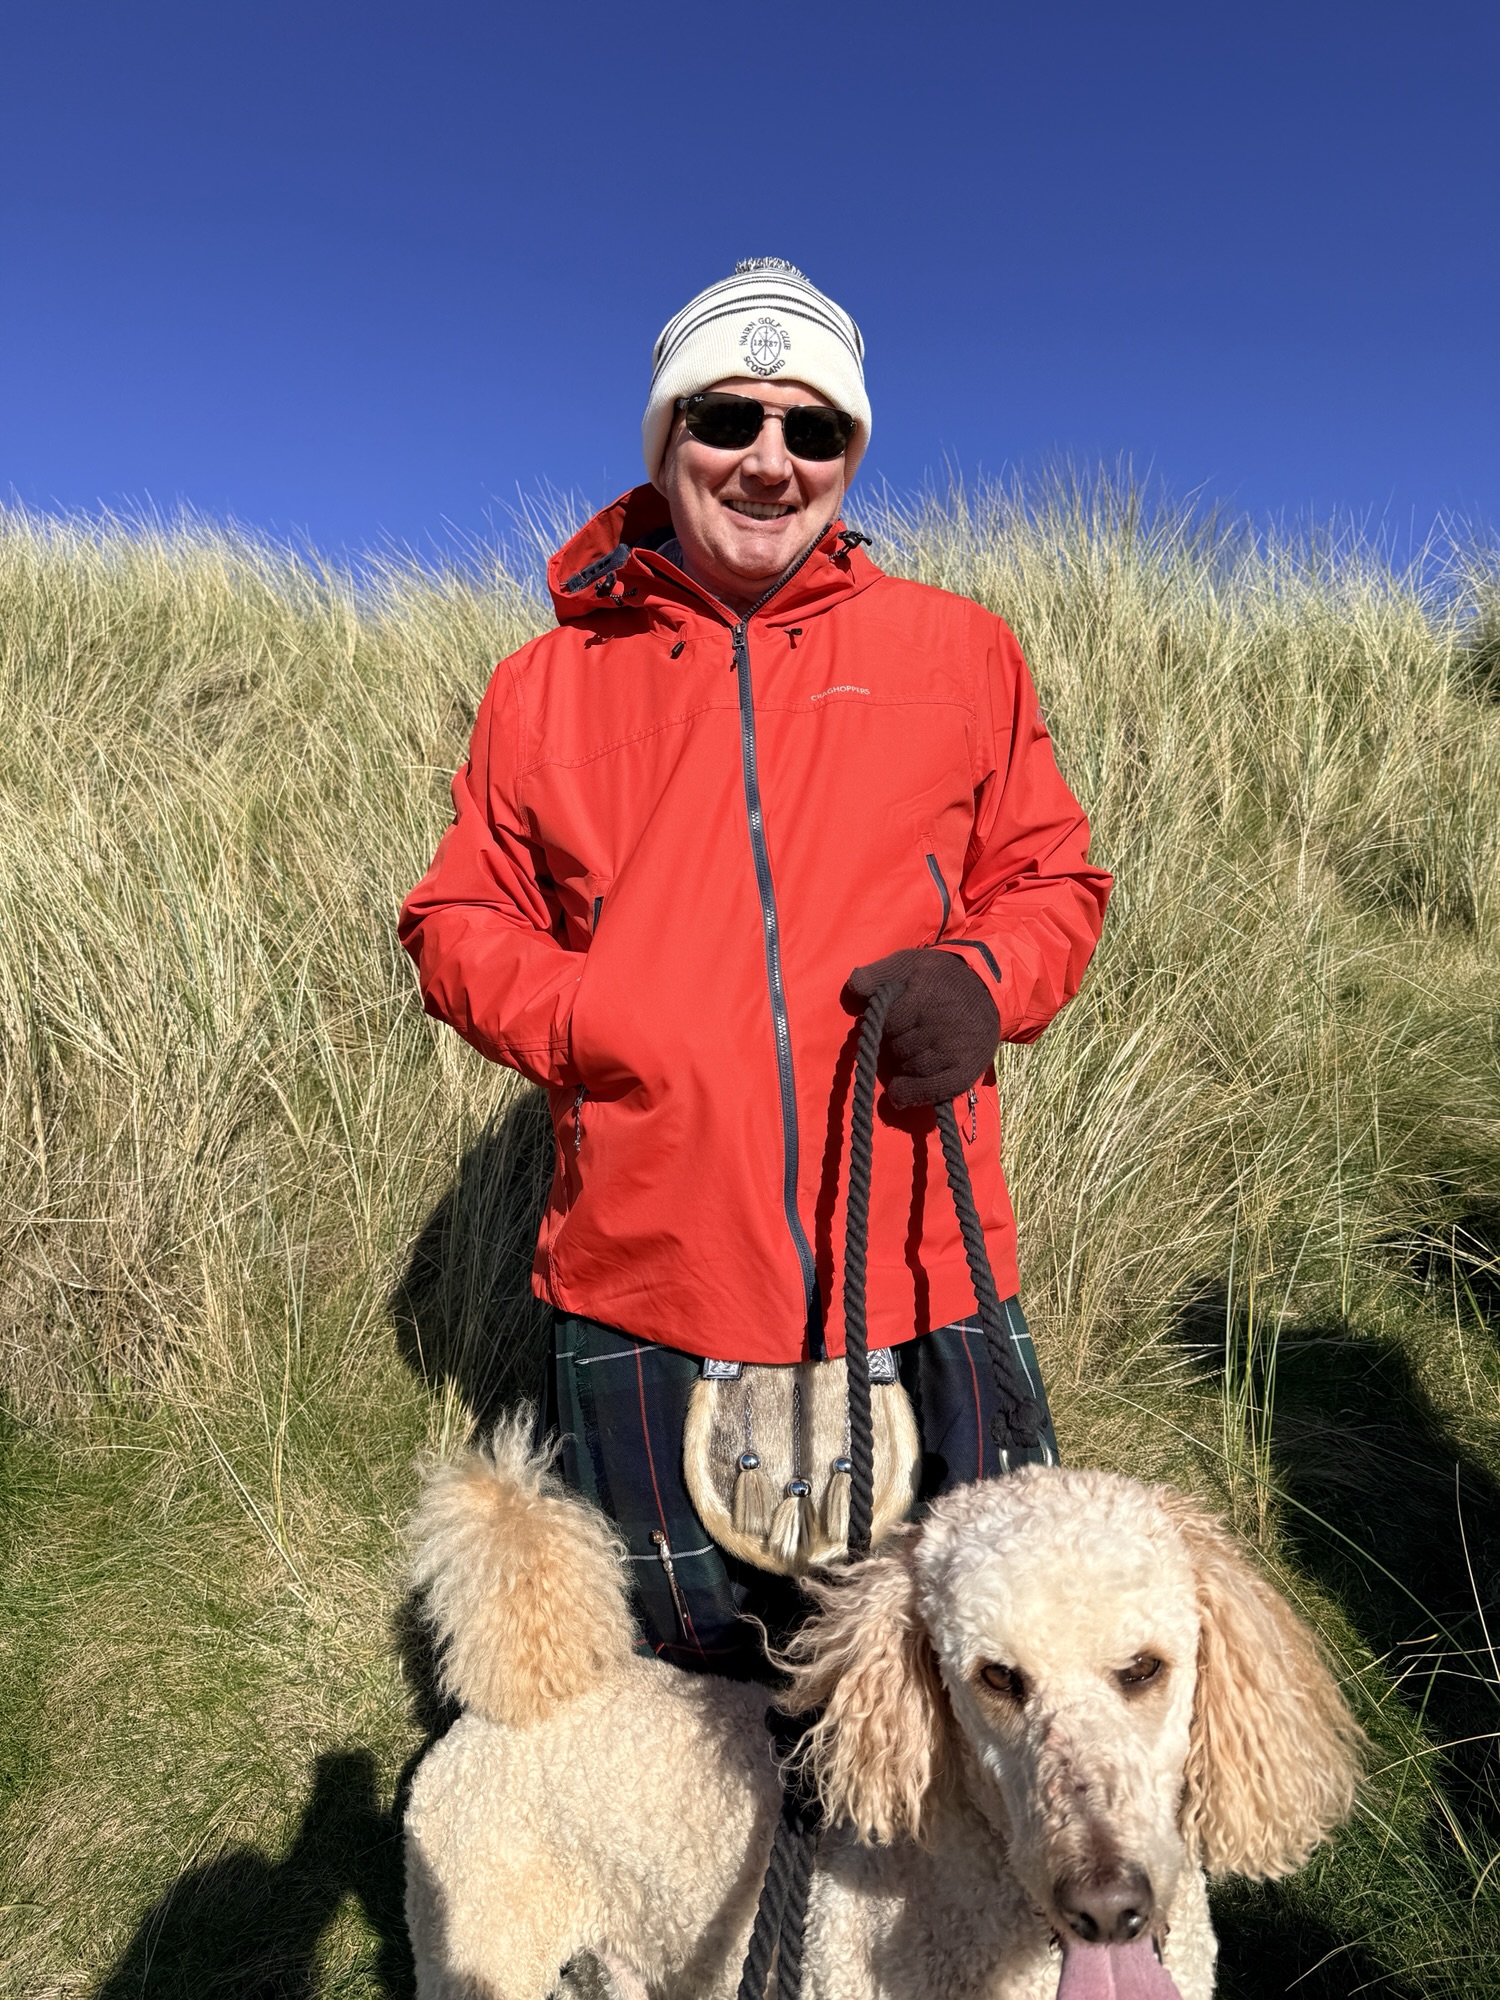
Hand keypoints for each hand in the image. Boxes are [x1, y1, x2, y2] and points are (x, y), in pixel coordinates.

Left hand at [847, 948, 999, 1108]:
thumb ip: (876, 974)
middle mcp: (944, 1024)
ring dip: (905, 1065)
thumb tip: (854, 989)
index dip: (887, 1022)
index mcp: (928, 994)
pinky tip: (900, 1092)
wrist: (987, 989)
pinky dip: (912, 1093)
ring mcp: (956, 1050)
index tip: (897, 1018)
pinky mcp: (965, 1071)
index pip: (889, 1022)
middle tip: (909, 1034)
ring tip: (915, 1051)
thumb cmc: (939, 977)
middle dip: (897, 1043)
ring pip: (911, 1069)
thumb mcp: (907, 963)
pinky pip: (930, 1090)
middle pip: (899, 1048)